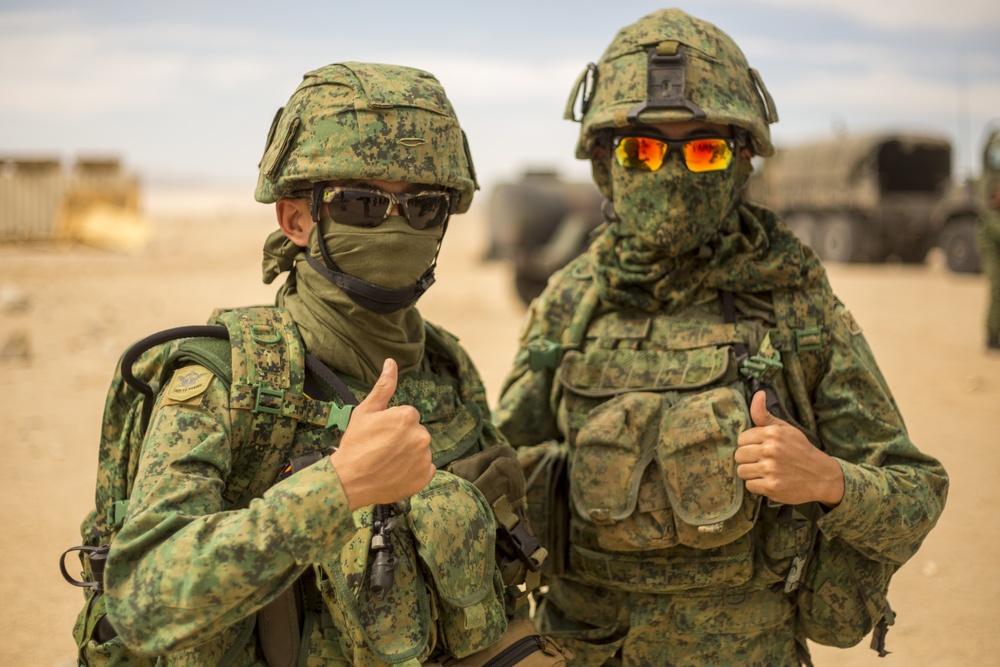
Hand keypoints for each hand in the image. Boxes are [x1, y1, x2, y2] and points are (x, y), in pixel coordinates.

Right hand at [330, 358, 434, 510]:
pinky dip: (414, 471)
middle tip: (382, 449)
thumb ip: (384, 387)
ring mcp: (425, 458)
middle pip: (415, 432)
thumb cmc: (355, 444)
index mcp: (408, 416)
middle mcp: (422, 435)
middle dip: (402, 438)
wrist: (349, 481)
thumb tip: (391, 362)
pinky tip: (397, 472)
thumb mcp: (366, 411)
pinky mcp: (425, 477)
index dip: (392, 425)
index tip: (379, 435)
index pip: (408, 416)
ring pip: (420, 450)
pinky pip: (425, 468)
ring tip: (387, 462)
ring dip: (409, 454)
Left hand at [735, 390, 843, 505]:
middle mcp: (770, 450)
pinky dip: (758, 486)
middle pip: (739, 455)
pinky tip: (771, 481)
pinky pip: (750, 485)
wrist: (822, 475)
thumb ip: (765, 414)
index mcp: (772, 433)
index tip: (761, 448)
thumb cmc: (800, 450)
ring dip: (752, 473)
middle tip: (763, 461)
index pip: (741, 439)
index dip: (750, 445)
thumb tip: (758, 393)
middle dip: (748, 459)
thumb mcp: (785, 429)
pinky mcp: (771, 487)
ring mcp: (770, 469)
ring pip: (742, 471)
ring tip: (766, 471)